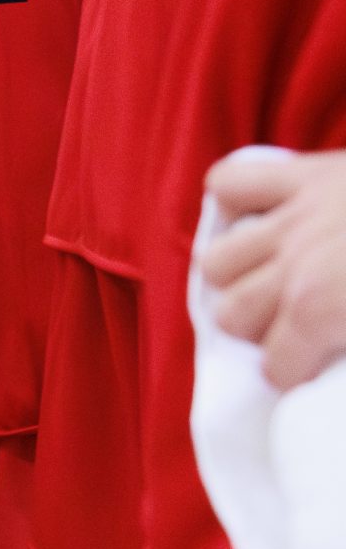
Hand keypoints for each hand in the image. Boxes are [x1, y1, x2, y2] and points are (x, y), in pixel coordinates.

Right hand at [198, 147, 345, 389]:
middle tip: (290, 331)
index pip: (277, 367)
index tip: (306, 372)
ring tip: (267, 282)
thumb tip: (331, 364)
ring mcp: (294, 215)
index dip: (291, 375)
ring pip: (217, 259)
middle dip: (258, 330)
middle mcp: (292, 264)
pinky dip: (233, 204)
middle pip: (231, 313)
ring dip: (238, 277)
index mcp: (320, 309)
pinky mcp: (304, 174)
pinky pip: (230, 182)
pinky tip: (254, 222)